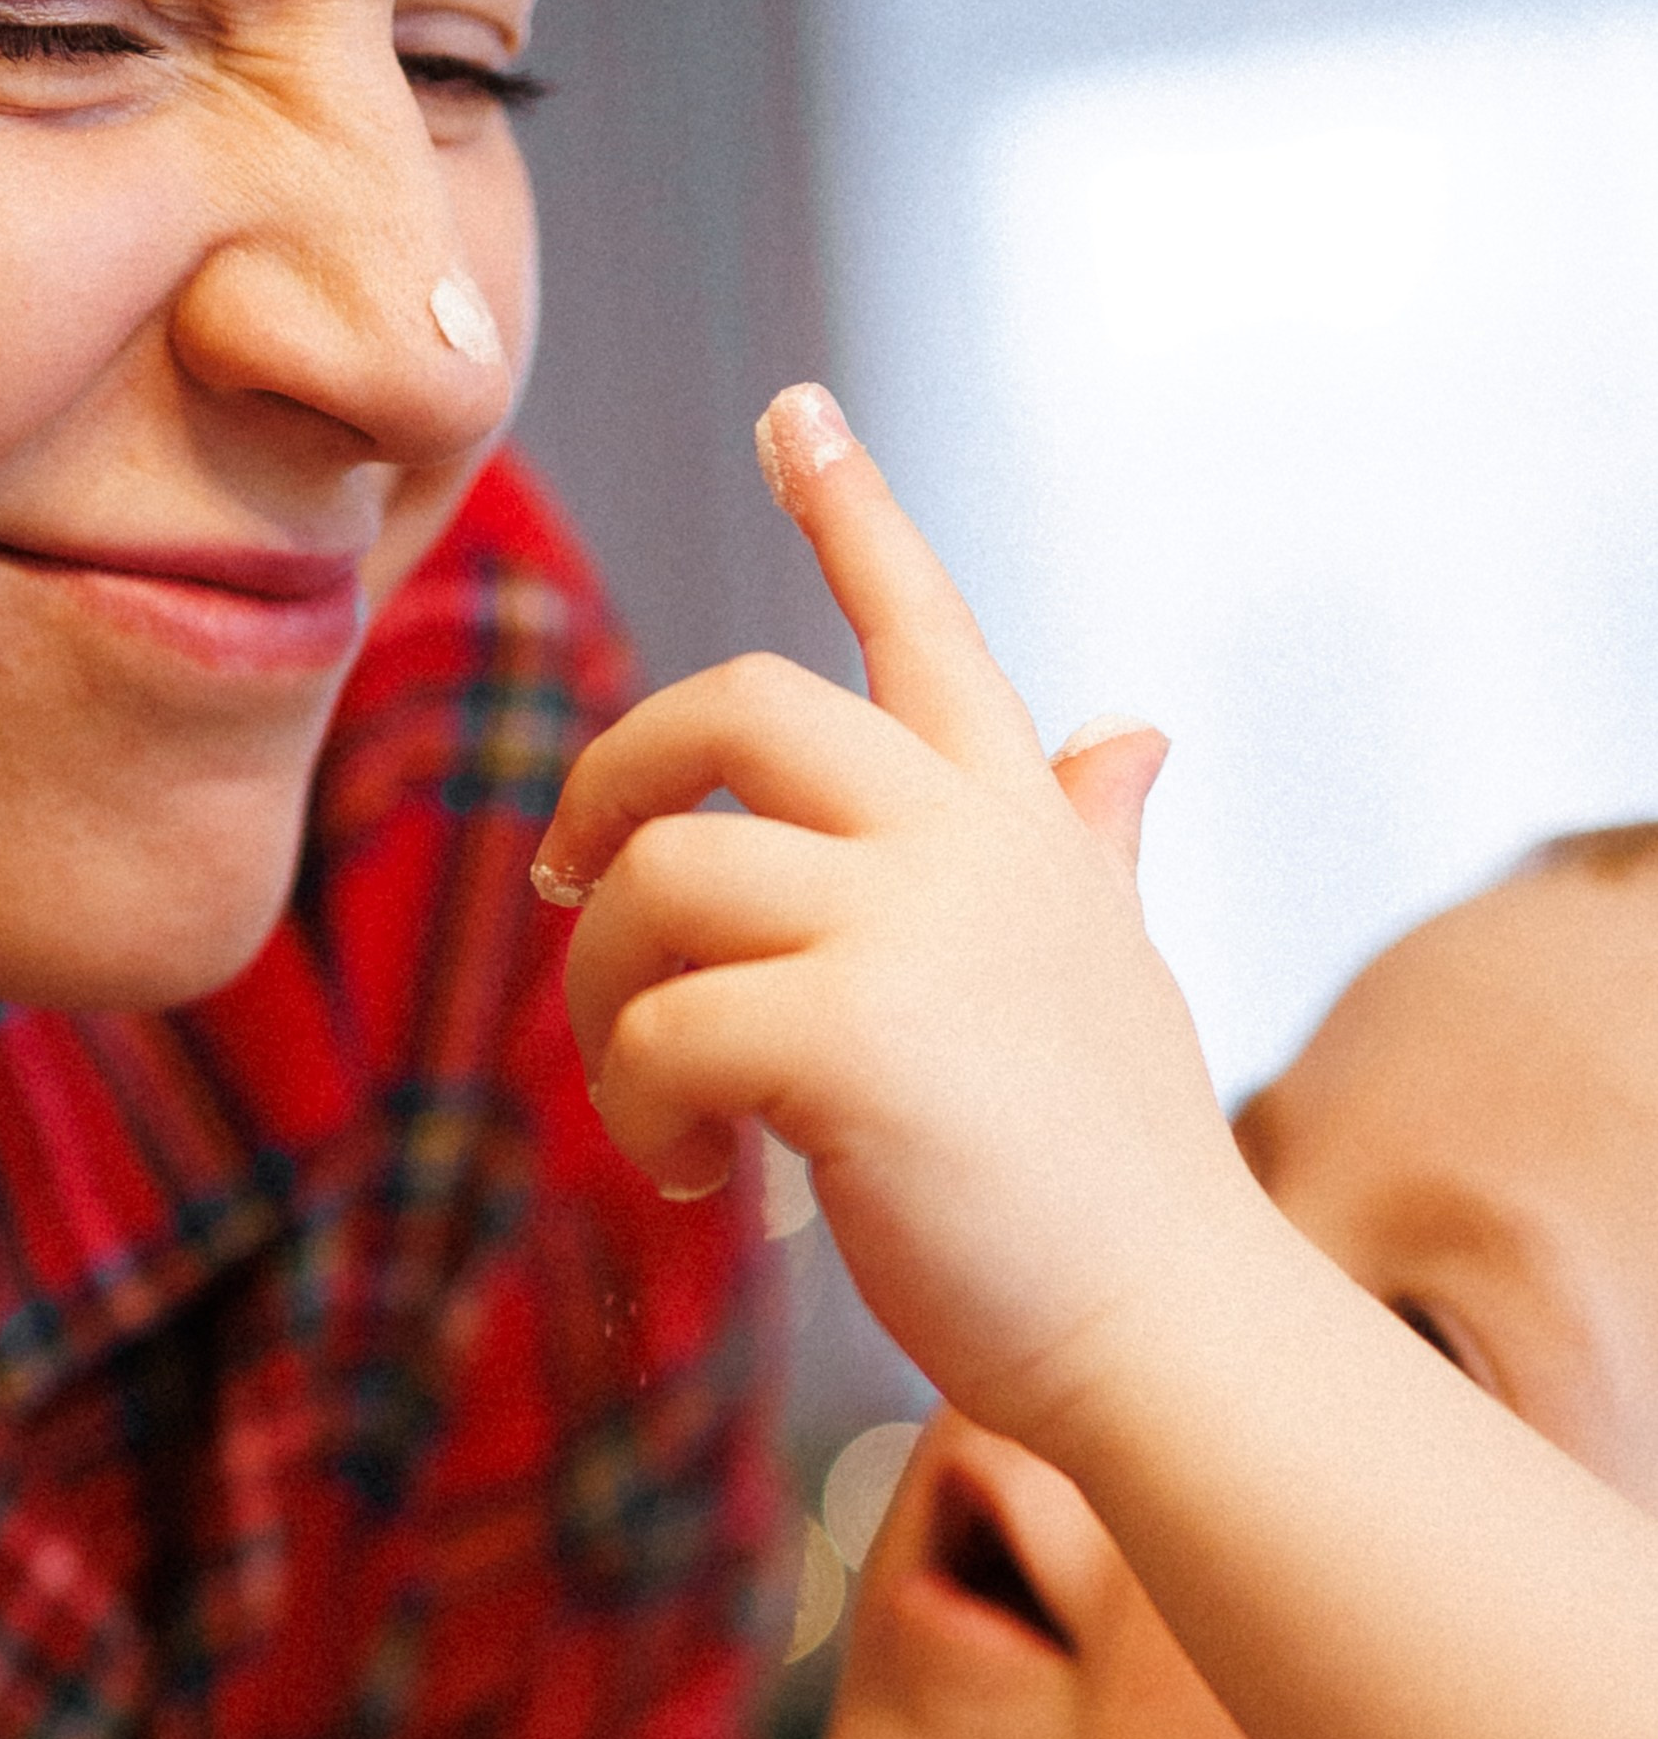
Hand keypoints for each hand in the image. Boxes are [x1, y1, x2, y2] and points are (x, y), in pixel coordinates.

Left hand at [534, 385, 1245, 1443]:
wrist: (1168, 1330)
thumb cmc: (1118, 1164)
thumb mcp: (1107, 962)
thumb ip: (1091, 836)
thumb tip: (1129, 732)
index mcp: (1016, 814)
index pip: (924, 624)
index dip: (853, 508)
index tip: (795, 408)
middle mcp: (963, 838)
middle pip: (731, 704)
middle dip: (613, 771)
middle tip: (570, 874)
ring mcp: (907, 927)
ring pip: (660, 883)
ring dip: (609, 1004)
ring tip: (659, 1106)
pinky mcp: (844, 1037)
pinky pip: (656, 1029)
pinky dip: (640, 1108)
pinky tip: (701, 1172)